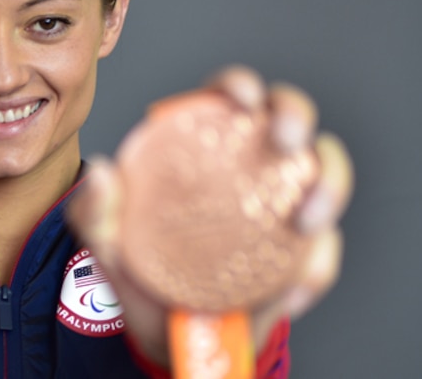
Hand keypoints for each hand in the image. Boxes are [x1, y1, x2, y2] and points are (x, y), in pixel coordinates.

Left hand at [66, 65, 353, 365]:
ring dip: (328, 188)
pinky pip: (325, 250)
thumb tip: (101, 172)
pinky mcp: (306, 251)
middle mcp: (250, 164)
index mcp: (204, 146)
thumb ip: (93, 211)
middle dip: (296, 116)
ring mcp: (283, 204)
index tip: (242, 97)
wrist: (171, 336)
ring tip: (303, 224)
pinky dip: (315, 268)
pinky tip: (288, 292)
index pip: (226, 98)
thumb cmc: (141, 273)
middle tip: (286, 142)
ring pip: (326, 173)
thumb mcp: (107, 243)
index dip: (240, 85)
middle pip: (288, 116)